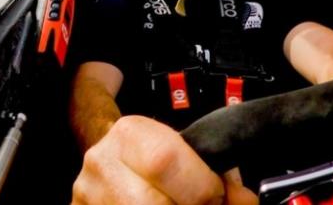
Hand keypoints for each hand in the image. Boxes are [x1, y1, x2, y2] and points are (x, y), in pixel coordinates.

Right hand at [71, 115, 256, 204]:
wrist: (114, 162)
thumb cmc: (158, 160)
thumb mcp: (190, 154)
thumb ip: (221, 176)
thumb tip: (243, 200)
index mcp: (130, 134)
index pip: (164, 160)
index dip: (200, 186)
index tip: (214, 195)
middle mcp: (102, 163)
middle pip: (151, 202)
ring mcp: (89, 195)